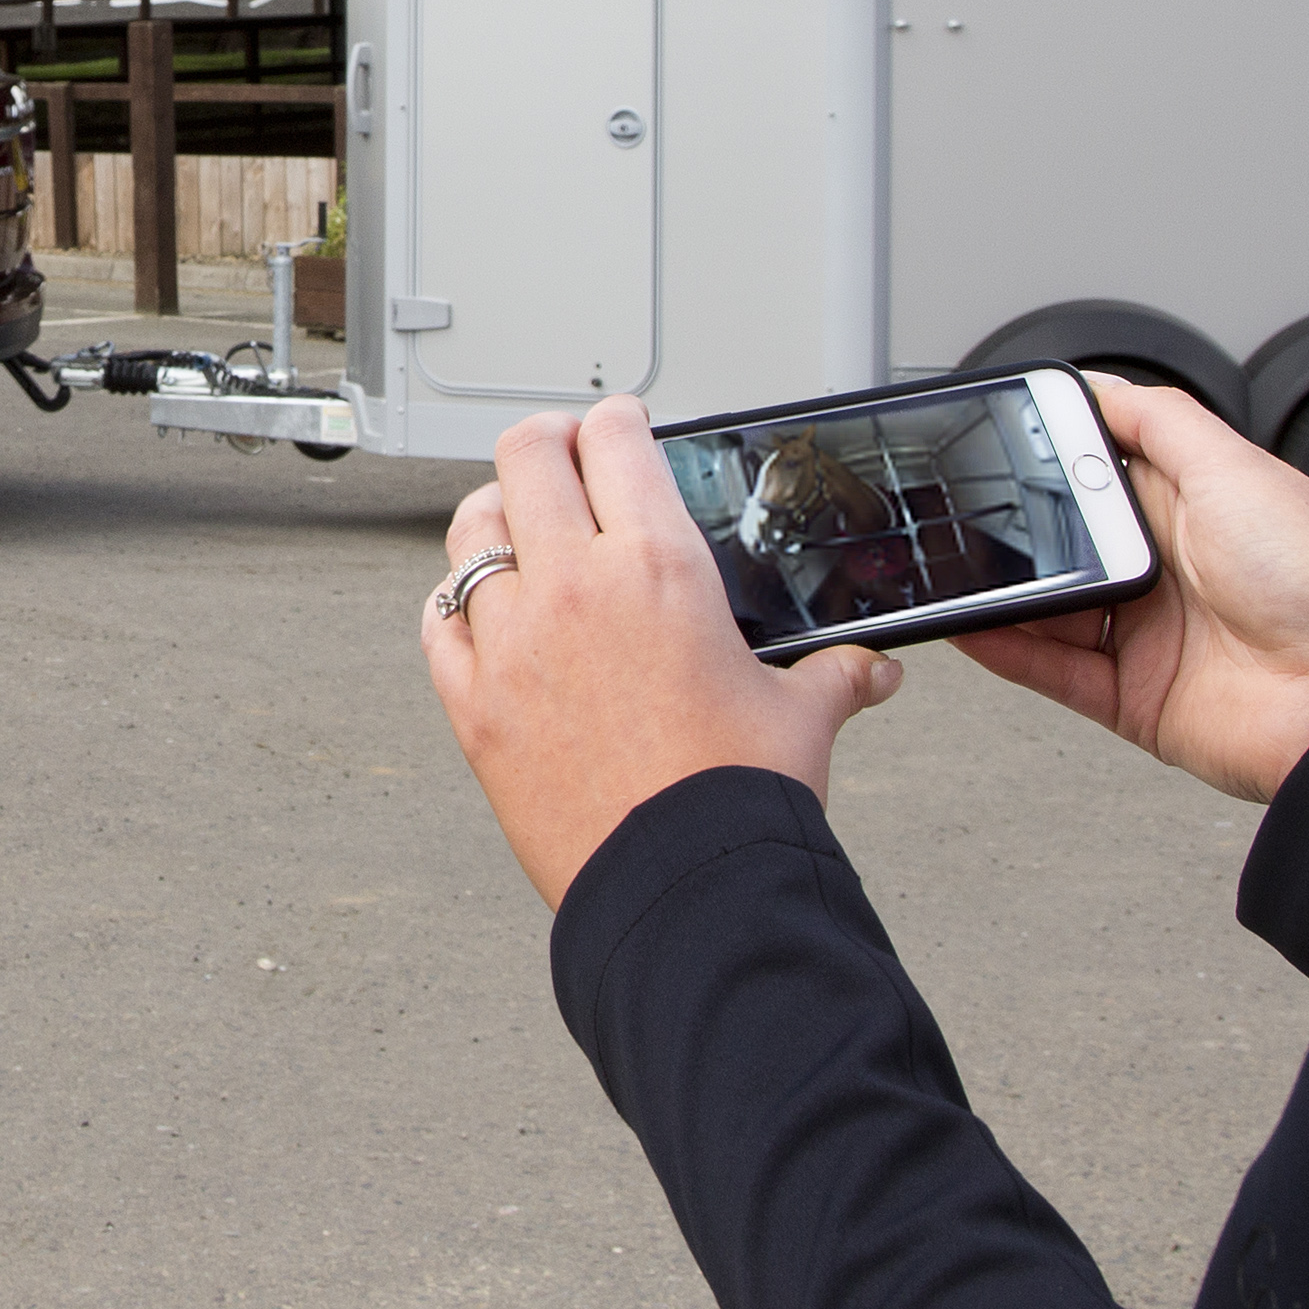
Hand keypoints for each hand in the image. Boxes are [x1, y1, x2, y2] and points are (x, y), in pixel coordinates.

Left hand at [420, 396, 905, 905]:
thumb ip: (835, 676)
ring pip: (471, 532)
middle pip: (526, 456)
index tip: (619, 425)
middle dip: (546, 441)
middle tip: (560, 449)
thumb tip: (872, 671)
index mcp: (659, 566)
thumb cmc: (736, 801)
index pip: (616, 440)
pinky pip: (437, 622)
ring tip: (512, 519)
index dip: (616, 419)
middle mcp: (575, 587)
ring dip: (493, 514)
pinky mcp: (473, 703)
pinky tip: (470, 607)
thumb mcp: (801, 717)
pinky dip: (451, 604)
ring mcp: (513, 642)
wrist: (682, 889)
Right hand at [952, 373, 1308, 803]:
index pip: (1103, 470)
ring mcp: (1147, 633)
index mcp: (1193, 506)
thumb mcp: (1237, 469)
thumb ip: (1163, 421)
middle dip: (1017, 523)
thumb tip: (1100, 385)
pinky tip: (972, 623)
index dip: (1052, 455)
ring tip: (955, 566)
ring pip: (1049, 604)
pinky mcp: (1133, 693)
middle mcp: (1168, 568)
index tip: (1000, 438)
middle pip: (1066, 537)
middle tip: (968, 506)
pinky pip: (1051, 668)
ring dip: (1004, 588)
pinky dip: (1007, 648)